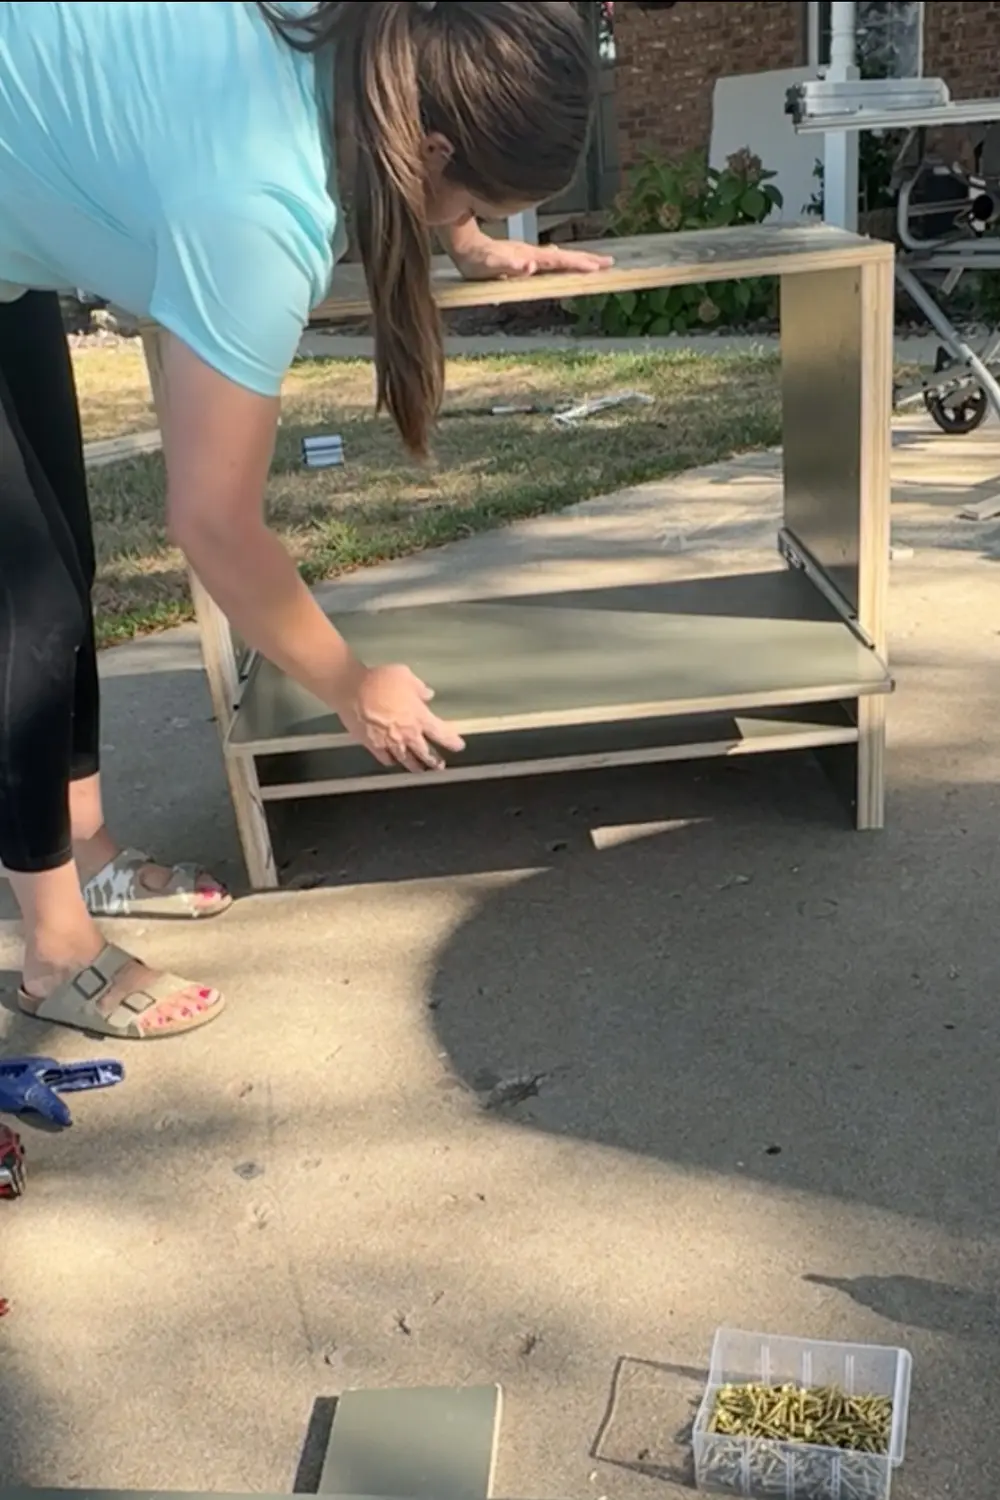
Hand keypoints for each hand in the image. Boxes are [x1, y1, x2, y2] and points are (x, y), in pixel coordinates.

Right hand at [337, 663, 465, 772]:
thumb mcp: (405, 676)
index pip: (442, 734)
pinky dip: (391, 761)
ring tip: (419, 770)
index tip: (459, 746)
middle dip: (434, 761)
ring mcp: (390, 743)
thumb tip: (428, 695)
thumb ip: (419, 688)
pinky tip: (392, 761)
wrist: (351, 689)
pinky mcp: (373, 746)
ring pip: (406, 760)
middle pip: (425, 753)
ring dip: (415, 766)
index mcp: (419, 717)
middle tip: (440, 766)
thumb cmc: (380, 680)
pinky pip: (385, 758)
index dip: (452, 742)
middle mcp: (407, 734)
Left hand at [454, 237, 613, 281]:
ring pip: (558, 257)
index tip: (596, 267)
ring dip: (577, 259)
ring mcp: (528, 255)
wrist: (463, 246)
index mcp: (528, 257)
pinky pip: (547, 259)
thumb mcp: (489, 266)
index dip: (577, 264)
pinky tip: (564, 261)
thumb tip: (528, 266)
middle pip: (563, 257)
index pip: (558, 261)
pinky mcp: (523, 257)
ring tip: (596, 263)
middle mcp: (531, 254)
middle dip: (586, 260)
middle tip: (609, 263)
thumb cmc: (475, 260)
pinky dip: (561, 260)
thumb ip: (507, 266)